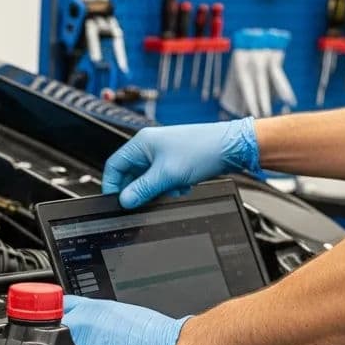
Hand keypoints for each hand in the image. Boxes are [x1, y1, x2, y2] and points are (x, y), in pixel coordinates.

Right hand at [103, 117, 261, 208]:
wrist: (231, 147)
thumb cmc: (203, 149)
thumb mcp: (167, 175)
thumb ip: (142, 190)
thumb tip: (124, 201)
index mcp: (141, 143)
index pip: (114, 166)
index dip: (112, 186)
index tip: (117, 202)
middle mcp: (149, 146)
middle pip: (131, 174)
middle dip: (140, 189)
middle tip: (148, 198)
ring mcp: (162, 153)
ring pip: (147, 179)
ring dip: (157, 188)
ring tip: (172, 188)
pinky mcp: (173, 161)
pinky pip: (161, 179)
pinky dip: (169, 186)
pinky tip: (182, 185)